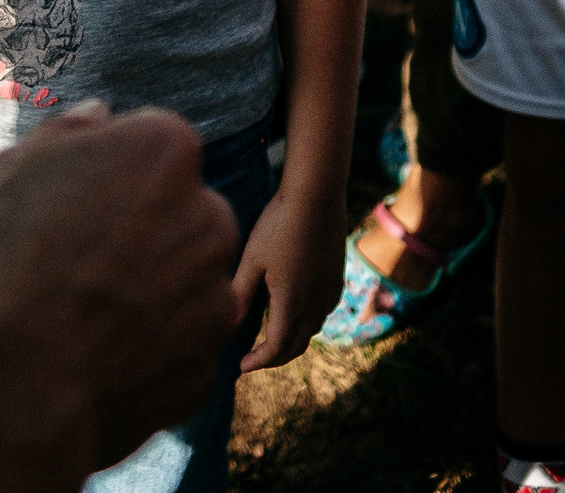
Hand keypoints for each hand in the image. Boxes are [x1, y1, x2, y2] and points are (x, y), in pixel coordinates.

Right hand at [0, 104, 238, 476]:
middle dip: (145, 230)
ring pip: (187, 282)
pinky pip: (179, 348)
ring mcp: (213, 297)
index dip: (109, 175)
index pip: (153, 146)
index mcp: (164, 152)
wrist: (4, 385)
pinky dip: (149, 353)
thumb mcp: (10, 172)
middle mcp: (208, 217)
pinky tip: (95, 361)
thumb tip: (98, 115)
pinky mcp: (206, 367)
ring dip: (152, 292)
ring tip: (83, 320)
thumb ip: (66, 135)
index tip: (72, 204)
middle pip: (183, 212)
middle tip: (78, 263)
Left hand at [231, 179, 342, 369]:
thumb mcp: (252, 258)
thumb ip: (240, 292)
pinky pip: (322, 312)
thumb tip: (228, 321)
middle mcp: (315, 304)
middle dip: (275, 357)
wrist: (316, 197)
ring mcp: (329, 292)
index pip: (276, 348)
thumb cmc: (278, 224)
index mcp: (291, 303)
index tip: (242, 367)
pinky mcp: (336, 278)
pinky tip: (294, 310)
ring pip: (312, 329)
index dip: (259, 361)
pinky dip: (307, 321)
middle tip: (254, 359)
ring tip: (272, 337)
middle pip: (296, 345)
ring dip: (292, 339)